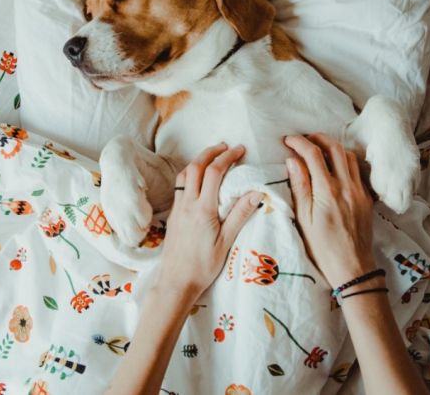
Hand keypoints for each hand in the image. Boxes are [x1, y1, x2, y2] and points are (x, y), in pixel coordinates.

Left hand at [157, 143, 263, 299]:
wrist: (175, 282)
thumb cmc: (202, 267)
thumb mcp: (226, 242)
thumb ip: (239, 215)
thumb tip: (256, 192)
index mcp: (202, 209)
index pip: (214, 173)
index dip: (227, 157)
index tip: (240, 150)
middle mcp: (187, 204)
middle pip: (195, 167)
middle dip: (210, 152)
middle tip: (225, 146)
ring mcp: (177, 209)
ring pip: (184, 175)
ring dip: (197, 161)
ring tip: (212, 157)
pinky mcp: (173, 216)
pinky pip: (179, 187)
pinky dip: (190, 174)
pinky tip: (198, 180)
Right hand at [284, 134, 376, 288]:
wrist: (352, 268)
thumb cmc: (322, 248)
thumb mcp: (303, 219)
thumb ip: (300, 187)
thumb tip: (293, 161)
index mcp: (327, 191)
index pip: (314, 154)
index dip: (299, 142)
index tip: (288, 140)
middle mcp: (346, 186)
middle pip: (335, 148)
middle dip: (318, 138)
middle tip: (303, 140)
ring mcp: (359, 191)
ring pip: (349, 156)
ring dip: (333, 147)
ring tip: (318, 151)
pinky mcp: (367, 198)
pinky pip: (358, 171)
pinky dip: (345, 161)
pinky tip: (335, 168)